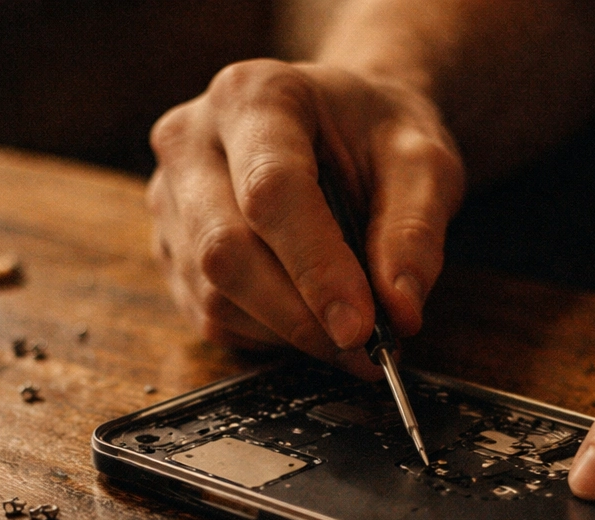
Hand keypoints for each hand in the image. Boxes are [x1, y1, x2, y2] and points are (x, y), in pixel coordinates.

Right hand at [147, 59, 464, 379]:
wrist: (341, 125)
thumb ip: (416, 230)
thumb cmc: (377, 136)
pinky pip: (209, 316)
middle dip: (299, 316)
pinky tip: (310, 320)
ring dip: (287, 334)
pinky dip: (267, 336)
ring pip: (213, 295)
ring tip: (349, 336)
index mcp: (254, 96)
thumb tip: (400, 311)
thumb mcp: (424, 162)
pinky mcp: (170, 248)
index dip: (316, 268)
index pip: (271, 192)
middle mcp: (191, 141)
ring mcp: (170, 198)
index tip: (361, 328)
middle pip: (225, 250)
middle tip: (365, 349)